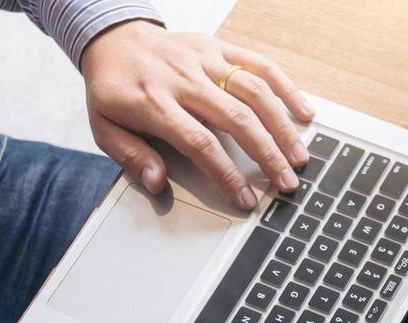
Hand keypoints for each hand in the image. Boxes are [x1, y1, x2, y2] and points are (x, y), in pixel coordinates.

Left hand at [81, 20, 315, 209]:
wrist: (113, 38)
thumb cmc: (113, 87)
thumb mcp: (104, 127)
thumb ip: (131, 156)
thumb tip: (157, 182)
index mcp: (154, 102)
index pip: (200, 143)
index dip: (227, 174)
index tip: (245, 199)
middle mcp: (184, 79)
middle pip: (236, 119)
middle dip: (267, 156)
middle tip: (286, 184)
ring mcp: (205, 60)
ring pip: (254, 92)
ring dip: (282, 128)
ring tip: (299, 157)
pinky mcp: (219, 47)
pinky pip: (259, 64)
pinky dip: (286, 88)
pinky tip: (304, 113)